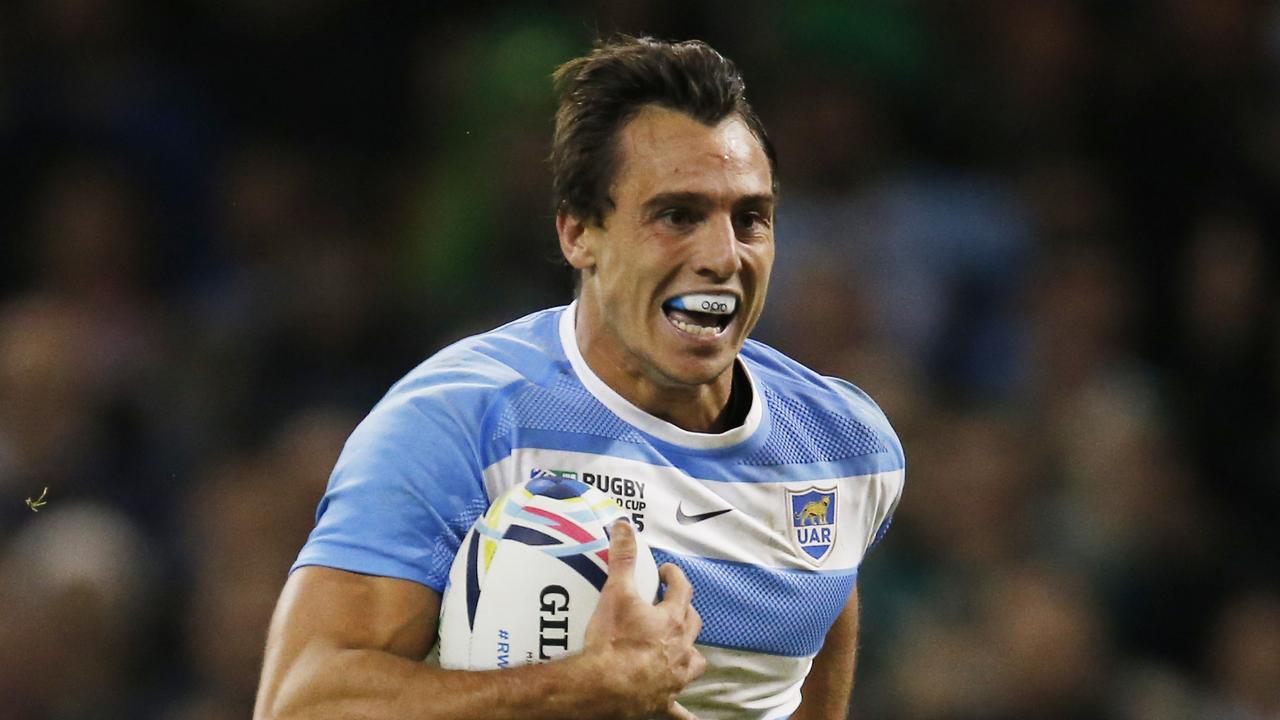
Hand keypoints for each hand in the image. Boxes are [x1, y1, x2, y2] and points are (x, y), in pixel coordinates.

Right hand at [582, 520, 704, 719]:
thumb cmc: (612, 642)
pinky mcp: (663, 701)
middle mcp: (680, 648)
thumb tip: (625, 527)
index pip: (682, 589)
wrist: (603, 687)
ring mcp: (674, 677)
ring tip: (680, 648)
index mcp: (671, 620)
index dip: (674, 577)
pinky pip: (680, 710)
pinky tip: (689, 717)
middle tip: (669, 605)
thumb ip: (622, 558)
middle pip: (692, 624)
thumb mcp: (616, 592)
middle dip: (684, 611)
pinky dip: (684, 712)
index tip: (665, 571)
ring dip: (689, 653)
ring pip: (694, 662)